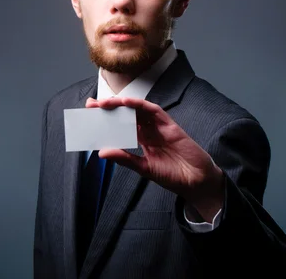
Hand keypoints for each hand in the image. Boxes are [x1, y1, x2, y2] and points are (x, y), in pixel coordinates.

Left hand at [86, 97, 224, 221]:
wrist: (196, 182)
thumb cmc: (172, 175)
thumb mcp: (144, 168)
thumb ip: (125, 158)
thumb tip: (101, 152)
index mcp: (142, 140)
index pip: (121, 126)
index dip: (106, 119)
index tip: (89, 116)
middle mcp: (149, 130)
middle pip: (126, 115)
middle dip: (109, 109)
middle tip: (91, 105)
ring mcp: (159, 127)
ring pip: (137, 110)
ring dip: (121, 104)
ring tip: (104, 102)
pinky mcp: (170, 126)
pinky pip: (154, 111)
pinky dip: (141, 105)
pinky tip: (127, 102)